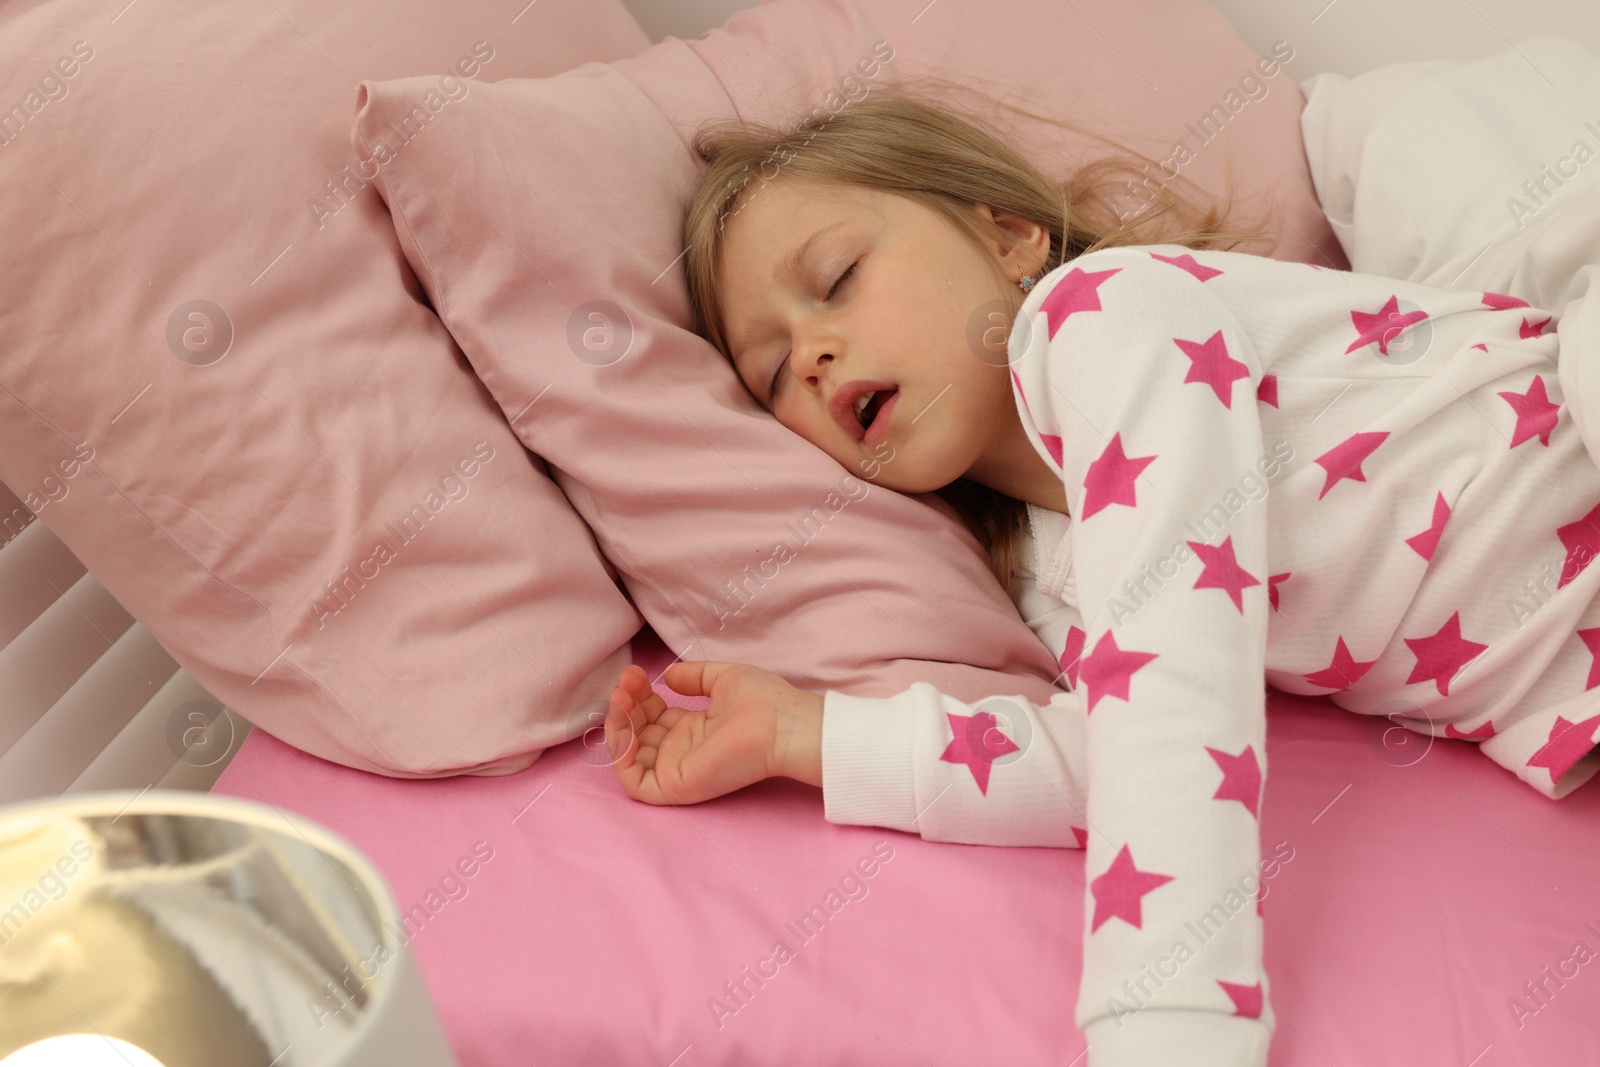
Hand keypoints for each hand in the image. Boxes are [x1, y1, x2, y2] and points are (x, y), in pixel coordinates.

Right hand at [604, 660, 823, 805]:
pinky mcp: (676, 786)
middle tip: (627, 681)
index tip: (636, 672)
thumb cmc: (763, 702)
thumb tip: (666, 675)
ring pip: (629, 756)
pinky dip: (620, 756)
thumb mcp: (721, 679)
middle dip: (625, 705)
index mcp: (692, 730)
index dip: (638, 695)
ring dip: (617, 724)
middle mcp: (681, 751)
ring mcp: (676, 769)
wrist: (782, 723)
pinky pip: (634, 782)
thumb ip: (693, 677)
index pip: (651, 717)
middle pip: (637, 733)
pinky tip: (624, 725)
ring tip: (622, 696)